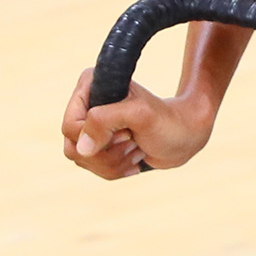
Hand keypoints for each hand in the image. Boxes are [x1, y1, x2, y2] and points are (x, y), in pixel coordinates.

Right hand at [61, 67, 214, 179]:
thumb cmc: (167, 121)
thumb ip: (106, 121)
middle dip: (108, 153)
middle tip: (133, 141)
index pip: (70, 125)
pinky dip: (116, 169)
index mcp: (90, 85)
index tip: (126, 131)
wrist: (185, 136)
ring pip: (83, 160)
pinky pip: (93, 168)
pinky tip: (135, 158)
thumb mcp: (140, 115)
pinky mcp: (98, 144)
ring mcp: (90, 127)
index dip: (96, 137)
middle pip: (74, 148)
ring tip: (136, 148)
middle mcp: (85, 105)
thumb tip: (80, 148)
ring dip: (114, 162)